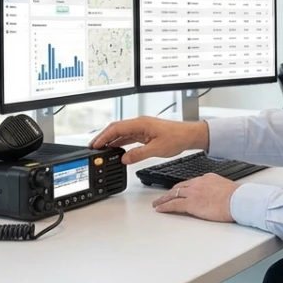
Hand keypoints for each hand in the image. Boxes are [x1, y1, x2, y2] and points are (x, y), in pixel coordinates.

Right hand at [88, 116, 209, 163]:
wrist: (190, 135)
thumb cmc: (177, 137)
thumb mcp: (157, 149)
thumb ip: (139, 154)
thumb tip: (124, 159)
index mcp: (141, 124)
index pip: (116, 128)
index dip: (103, 136)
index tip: (95, 145)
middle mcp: (140, 123)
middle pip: (116, 129)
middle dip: (103, 137)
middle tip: (93, 147)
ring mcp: (142, 128)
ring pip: (121, 133)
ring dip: (111, 140)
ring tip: (101, 149)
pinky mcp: (145, 133)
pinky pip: (129, 136)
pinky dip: (120, 142)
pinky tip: (115, 149)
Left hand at [151, 173, 238, 222]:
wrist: (238, 200)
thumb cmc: (237, 197)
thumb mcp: (227, 189)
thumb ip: (218, 190)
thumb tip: (218, 197)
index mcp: (208, 178)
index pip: (191, 182)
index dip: (183, 188)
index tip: (179, 191)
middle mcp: (198, 183)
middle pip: (179, 186)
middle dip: (170, 192)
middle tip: (163, 196)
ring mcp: (193, 192)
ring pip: (173, 194)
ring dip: (163, 199)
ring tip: (157, 203)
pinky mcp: (191, 203)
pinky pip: (173, 204)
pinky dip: (165, 206)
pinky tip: (160, 209)